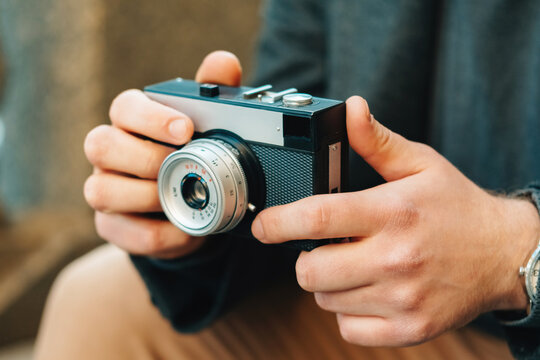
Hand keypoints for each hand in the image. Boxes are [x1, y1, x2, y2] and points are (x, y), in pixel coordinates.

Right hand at [84, 51, 242, 258]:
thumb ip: (212, 93)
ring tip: (182, 198)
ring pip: (100, 191)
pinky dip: (157, 234)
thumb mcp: (207, 126)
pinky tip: (185, 229)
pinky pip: (121, 231)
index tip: (186, 129)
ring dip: (146, 197)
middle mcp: (110, 154)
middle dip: (146, 157)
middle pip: (101, 145)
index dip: (151, 117)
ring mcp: (104, 189)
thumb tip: (224, 62)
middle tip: (182, 165)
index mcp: (132, 123)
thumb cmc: (191, 158)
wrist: (190, 209)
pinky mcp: (110, 225)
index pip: (125, 108)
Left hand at [252, 96, 539, 345]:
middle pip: (311, 270)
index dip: (278, 223)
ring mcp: (403, 299)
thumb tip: (351, 108)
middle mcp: (396, 258)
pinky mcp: (410, 329)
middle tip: (322, 247)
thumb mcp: (421, 164)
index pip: (318, 217)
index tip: (263, 226)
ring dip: (327, 283)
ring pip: (325, 299)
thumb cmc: (456, 207)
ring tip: (354, 265)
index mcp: (393, 212)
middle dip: (303, 258)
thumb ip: (377, 140)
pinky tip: (367, 290)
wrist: (504, 255)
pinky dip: (347, 311)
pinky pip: (348, 328)